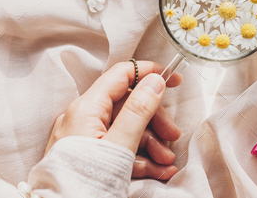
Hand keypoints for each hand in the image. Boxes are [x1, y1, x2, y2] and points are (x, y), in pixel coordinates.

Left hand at [45, 61, 182, 179]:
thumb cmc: (84, 184)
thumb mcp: (119, 146)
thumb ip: (138, 111)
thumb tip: (154, 80)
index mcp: (87, 108)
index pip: (122, 74)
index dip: (149, 73)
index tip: (174, 78)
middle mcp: (83, 118)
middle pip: (128, 104)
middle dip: (155, 120)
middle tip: (173, 136)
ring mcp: (84, 137)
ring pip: (125, 128)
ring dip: (151, 143)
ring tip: (166, 163)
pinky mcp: (87, 155)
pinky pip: (117, 147)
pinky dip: (138, 157)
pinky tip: (156, 171)